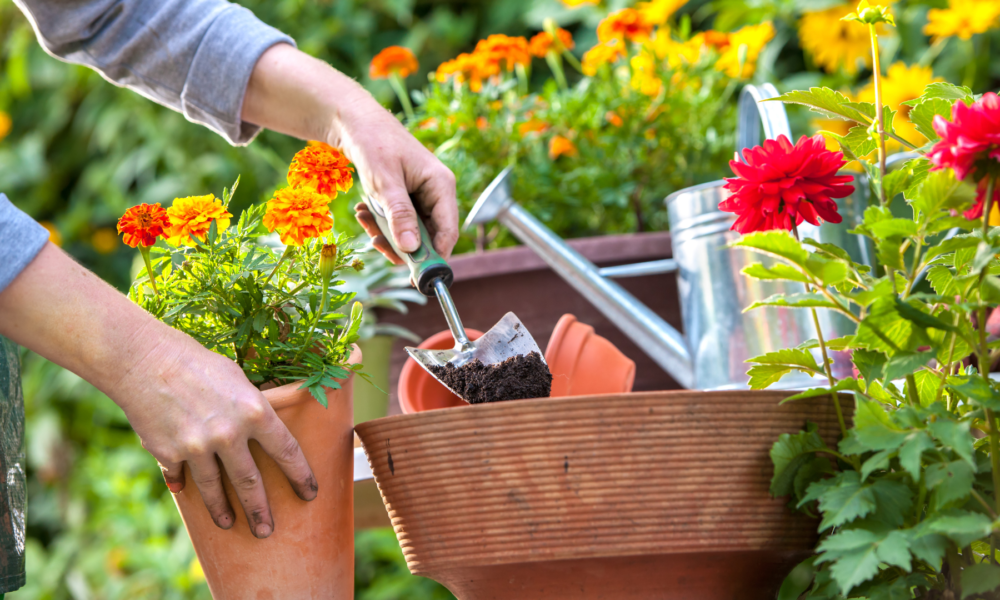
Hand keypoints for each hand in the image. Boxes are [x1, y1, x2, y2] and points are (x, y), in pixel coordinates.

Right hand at [0, 243, 315, 538]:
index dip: (300, 476)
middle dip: (261, 511)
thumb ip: (251, 408)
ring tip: (230, 523)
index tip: (309, 493)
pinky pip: (180, 477)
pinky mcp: (169, 454)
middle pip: (251, 483)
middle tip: (267, 531)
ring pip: (214, 490)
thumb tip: (263, 431)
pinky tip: (184, 493)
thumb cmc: (198, 363)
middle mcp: (229, 434)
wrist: (145, 360)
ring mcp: (197, 447)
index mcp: (255, 412)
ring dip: (223, 511)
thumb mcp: (237, 379)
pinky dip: (182, 484)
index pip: (287, 452)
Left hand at [338, 107, 458, 264]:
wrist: (355, 122)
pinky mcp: (407, 198)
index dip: (435, 256)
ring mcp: (422, 196)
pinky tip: (363, 211)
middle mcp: (437, 193)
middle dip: (401, 243)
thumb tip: (412, 249)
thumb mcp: (385, 183)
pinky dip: (381, 222)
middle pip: (429, 236)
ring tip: (363, 217)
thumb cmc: (374, 144)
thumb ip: (400, 215)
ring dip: (386, 232)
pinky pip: (399, 222)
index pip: (448, 231)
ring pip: (410, 231)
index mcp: (441, 185)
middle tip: (375, 243)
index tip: (416, 276)